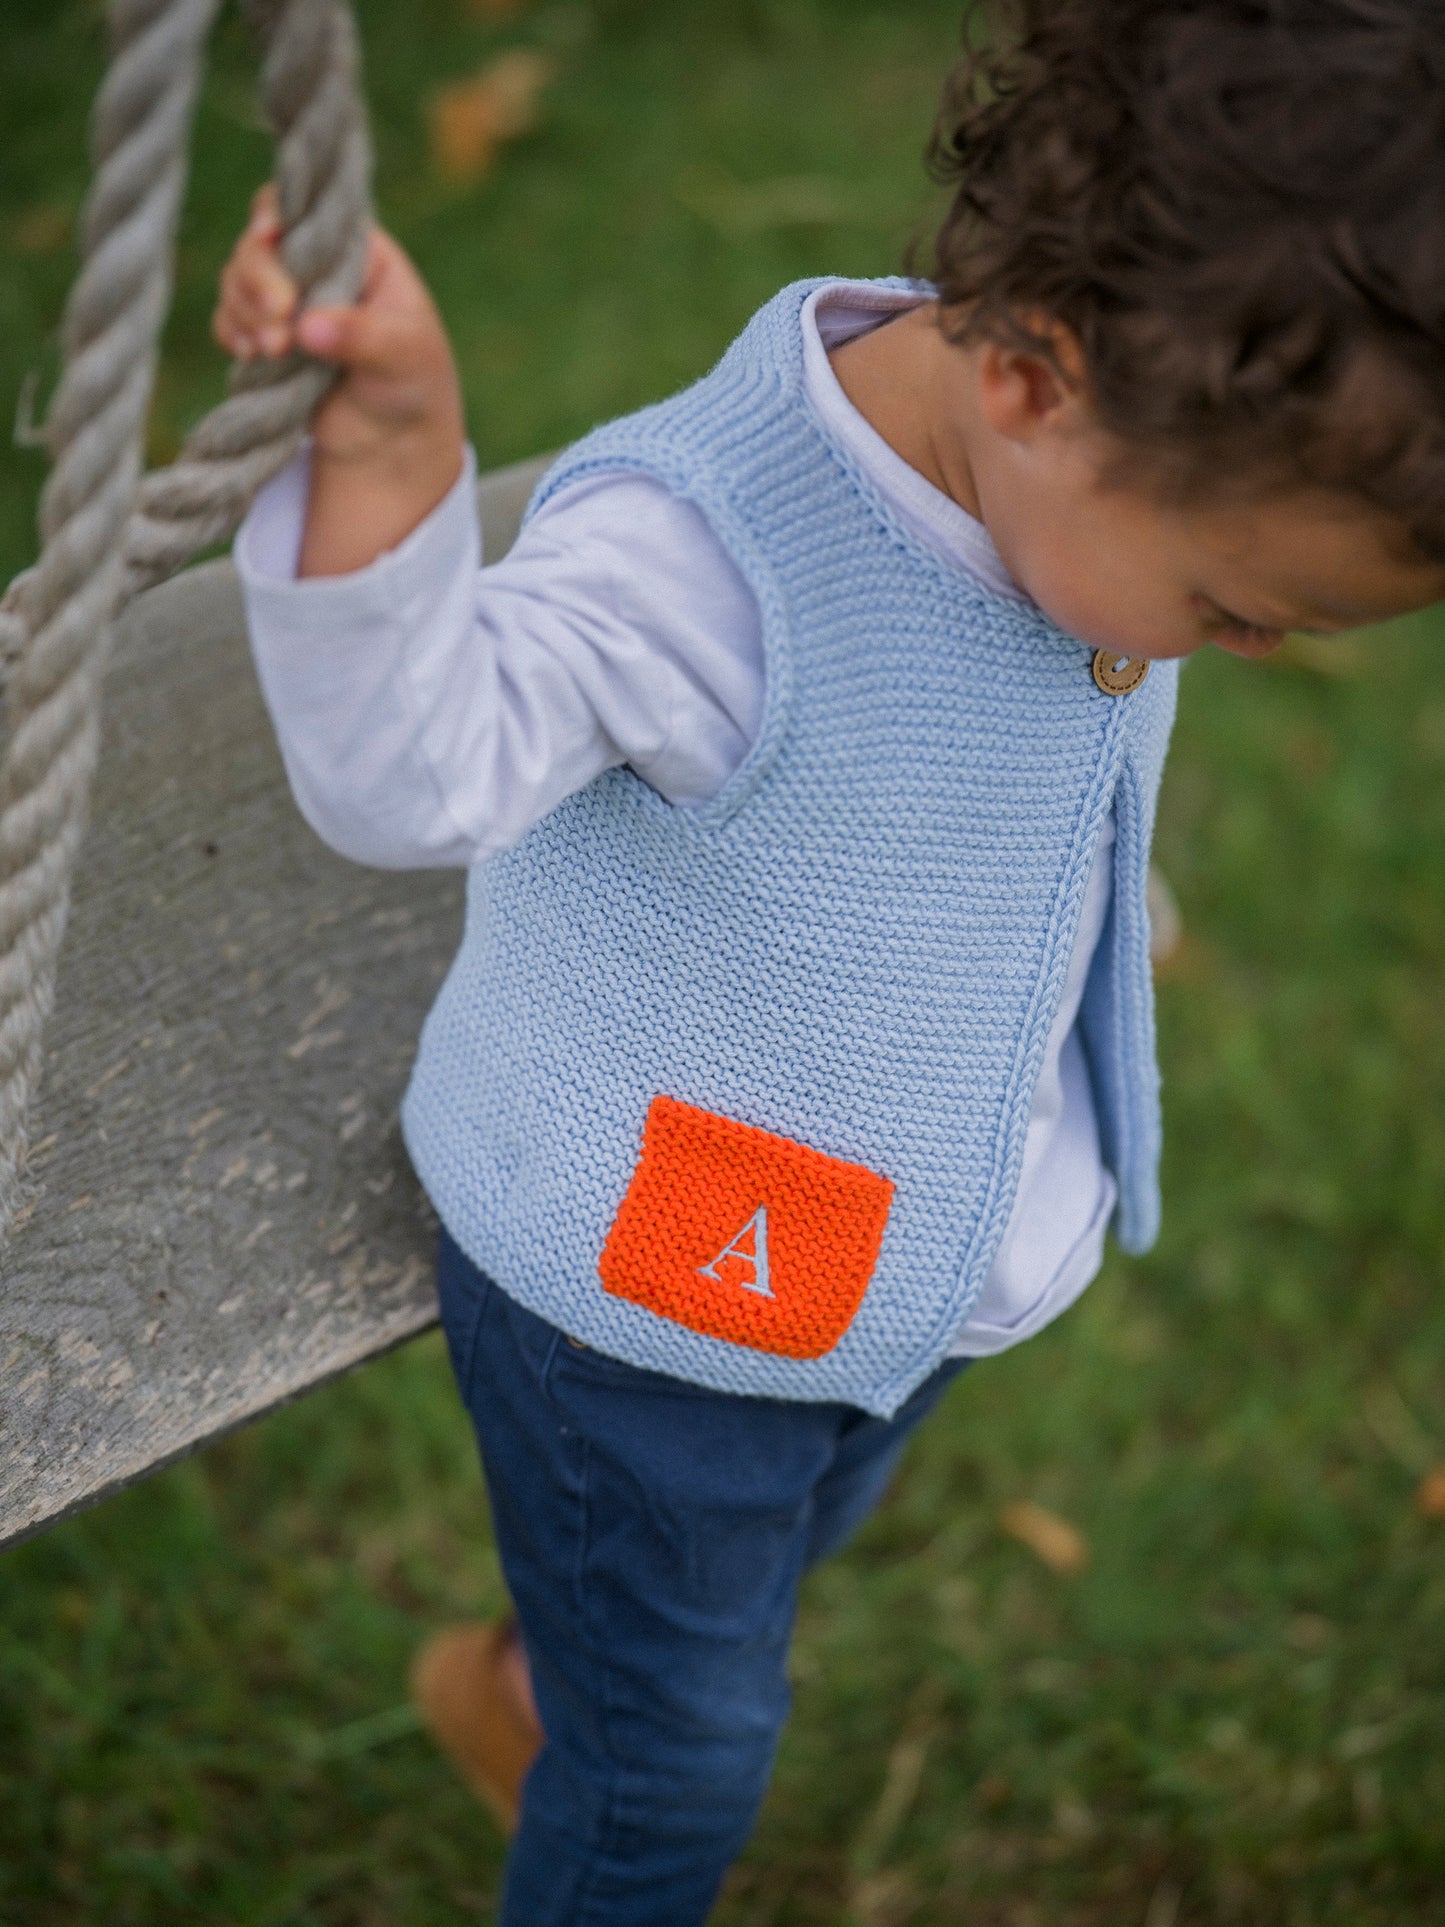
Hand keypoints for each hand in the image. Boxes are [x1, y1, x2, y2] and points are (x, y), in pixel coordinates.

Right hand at [214, 185, 466, 573]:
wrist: (392, 442)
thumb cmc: (413, 385)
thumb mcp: (404, 356)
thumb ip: (362, 335)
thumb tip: (308, 325)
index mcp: (357, 250)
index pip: (308, 210)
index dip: (277, 214)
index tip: (268, 238)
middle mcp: (317, 267)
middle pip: (261, 244)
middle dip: (260, 280)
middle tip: (280, 322)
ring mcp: (288, 300)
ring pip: (239, 281)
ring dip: (245, 311)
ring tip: (274, 351)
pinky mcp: (267, 337)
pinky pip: (231, 321)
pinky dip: (233, 333)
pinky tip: (250, 356)